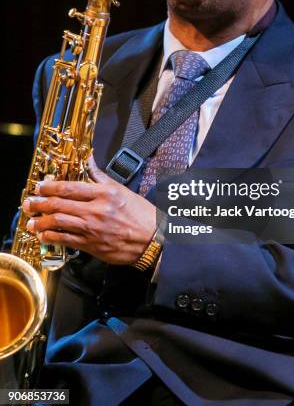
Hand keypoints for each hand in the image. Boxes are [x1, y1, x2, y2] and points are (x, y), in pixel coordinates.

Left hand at [22, 156, 156, 264]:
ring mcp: (92, 229)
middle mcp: (96, 210)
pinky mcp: (91, 245)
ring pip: (59, 223)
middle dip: (40, 203)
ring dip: (41, 222)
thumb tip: (89, 161)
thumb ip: (101, 176)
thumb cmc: (140, 214)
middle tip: (29, 202)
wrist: (152, 239)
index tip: (40, 186)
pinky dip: (52, 237)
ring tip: (32, 221)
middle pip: (59, 205)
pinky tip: (44, 235)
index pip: (70, 188)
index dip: (50, 187)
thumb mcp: (121, 190)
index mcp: (104, 194)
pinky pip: (66, 240)